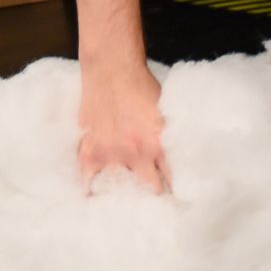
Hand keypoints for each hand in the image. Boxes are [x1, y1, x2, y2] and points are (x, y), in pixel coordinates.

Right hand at [77, 60, 169, 193]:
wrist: (112, 70)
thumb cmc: (141, 86)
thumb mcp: (166, 112)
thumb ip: (170, 137)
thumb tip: (181, 154)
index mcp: (160, 144)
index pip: (175, 180)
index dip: (178, 190)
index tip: (179, 199)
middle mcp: (137, 154)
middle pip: (151, 190)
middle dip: (155, 194)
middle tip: (156, 200)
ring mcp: (111, 156)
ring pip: (121, 189)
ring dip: (126, 193)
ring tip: (129, 200)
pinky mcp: (90, 153)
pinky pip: (88, 182)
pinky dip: (93, 192)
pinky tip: (97, 199)